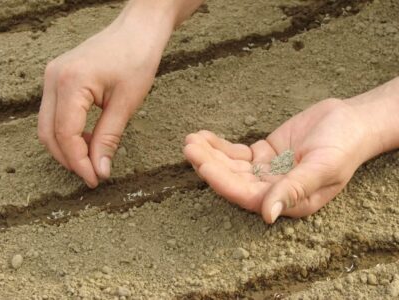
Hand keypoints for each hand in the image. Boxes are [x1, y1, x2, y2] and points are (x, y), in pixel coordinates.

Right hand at [38, 4, 173, 186]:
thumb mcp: (126, 104)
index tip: (96, 180)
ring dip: (67, 147)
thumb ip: (109, 138)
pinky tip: (90, 139)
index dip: (79, 162)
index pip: (65, 135)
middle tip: (93, 174)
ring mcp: (53, 77)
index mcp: (70, 83)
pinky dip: (68, 132)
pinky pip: (55, 113)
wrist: (137, 31)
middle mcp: (53, 79)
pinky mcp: (59, 78)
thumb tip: (100, 170)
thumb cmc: (137, 60)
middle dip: (69, 159)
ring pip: (48, 125)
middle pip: (49, 133)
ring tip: (93, 159)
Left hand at [184, 98, 377, 222]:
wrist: (349, 122)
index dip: (223, 182)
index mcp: (288, 201)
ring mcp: (266, 171)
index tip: (203, 165)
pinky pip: (237, 153)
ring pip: (231, 166)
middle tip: (189, 148)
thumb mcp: (322, 167)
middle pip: (234, 180)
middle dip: (210, 165)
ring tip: (190, 140)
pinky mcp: (264, 154)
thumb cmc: (343, 146)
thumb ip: (294, 190)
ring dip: (210, 154)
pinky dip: (220, 146)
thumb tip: (268, 216)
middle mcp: (273, 190)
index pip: (247, 196)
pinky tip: (204, 137)